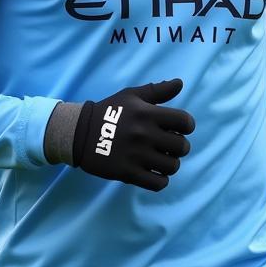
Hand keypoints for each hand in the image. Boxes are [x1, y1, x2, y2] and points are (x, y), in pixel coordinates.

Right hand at [72, 78, 195, 191]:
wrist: (78, 133)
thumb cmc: (109, 112)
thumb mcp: (131, 96)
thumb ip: (157, 91)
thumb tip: (180, 83)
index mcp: (147, 114)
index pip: (184, 122)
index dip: (187, 126)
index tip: (179, 129)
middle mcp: (144, 134)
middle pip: (182, 147)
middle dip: (180, 147)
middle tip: (169, 146)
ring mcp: (136, 155)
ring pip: (172, 166)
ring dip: (170, 164)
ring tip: (161, 160)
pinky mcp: (127, 173)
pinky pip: (158, 183)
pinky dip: (160, 180)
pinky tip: (153, 173)